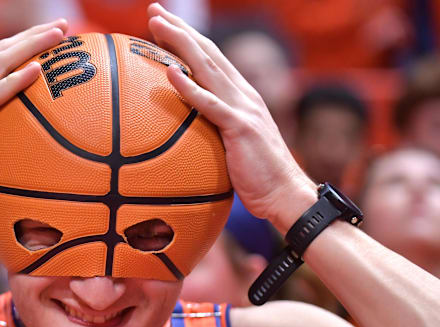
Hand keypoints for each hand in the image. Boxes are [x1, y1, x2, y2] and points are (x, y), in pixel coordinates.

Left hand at [146, 4, 315, 231]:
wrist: (285, 195)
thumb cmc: (257, 176)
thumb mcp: (232, 145)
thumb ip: (215, 129)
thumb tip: (188, 130)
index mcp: (241, 95)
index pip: (210, 59)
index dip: (187, 39)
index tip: (164, 24)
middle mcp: (243, 94)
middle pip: (207, 53)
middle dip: (180, 30)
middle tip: (154, 11)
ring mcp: (243, 108)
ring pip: (207, 68)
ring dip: (180, 44)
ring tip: (157, 26)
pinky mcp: (240, 127)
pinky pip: (210, 104)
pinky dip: (189, 87)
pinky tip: (170, 72)